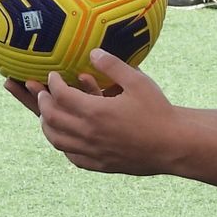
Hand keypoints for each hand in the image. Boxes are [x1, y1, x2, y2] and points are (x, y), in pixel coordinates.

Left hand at [33, 50, 176, 174]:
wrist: (173, 144)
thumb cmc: (158, 111)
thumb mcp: (139, 82)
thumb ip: (113, 66)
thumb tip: (93, 52)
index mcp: (95, 111)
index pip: (61, 96)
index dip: (53, 84)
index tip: (53, 76)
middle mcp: (88, 133)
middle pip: (51, 118)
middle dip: (43, 102)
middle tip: (44, 93)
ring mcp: (91, 151)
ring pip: (56, 139)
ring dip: (47, 125)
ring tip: (48, 114)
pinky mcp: (99, 164)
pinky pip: (71, 156)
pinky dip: (63, 145)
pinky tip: (67, 138)